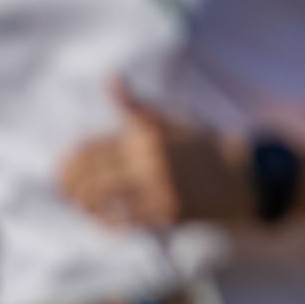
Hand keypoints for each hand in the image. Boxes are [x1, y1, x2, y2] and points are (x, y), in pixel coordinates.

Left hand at [59, 81, 254, 229]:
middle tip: (68, 198)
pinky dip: (112, 224)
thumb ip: (137, 107)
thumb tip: (110, 79)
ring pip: (104, 201)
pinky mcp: (170, 211)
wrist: (242, 177)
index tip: (62, 177)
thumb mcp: (171, 121)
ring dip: (88, 209)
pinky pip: (128, 221)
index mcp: (145, 136)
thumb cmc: (202, 148)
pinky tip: (108, 224)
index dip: (68, 166)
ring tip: (86, 210)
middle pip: (90, 178)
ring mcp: (159, 187)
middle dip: (72, 191)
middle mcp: (149, 160)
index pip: (88, 150)